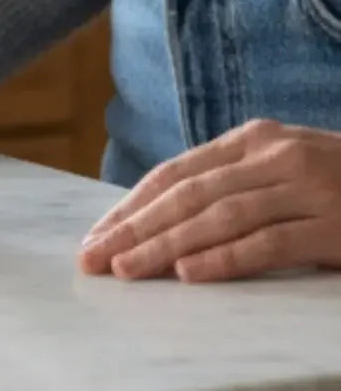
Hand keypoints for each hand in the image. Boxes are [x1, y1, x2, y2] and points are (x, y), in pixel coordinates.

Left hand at [79, 119, 340, 281]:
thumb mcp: (284, 169)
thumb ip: (235, 182)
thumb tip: (166, 215)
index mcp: (253, 139)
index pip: (175, 173)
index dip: (132, 204)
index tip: (97, 235)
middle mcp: (273, 155)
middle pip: (186, 194)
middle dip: (134, 228)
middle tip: (95, 258)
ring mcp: (305, 187)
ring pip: (217, 217)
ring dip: (166, 246)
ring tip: (128, 270)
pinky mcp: (334, 225)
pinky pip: (268, 243)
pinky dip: (225, 258)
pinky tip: (190, 274)